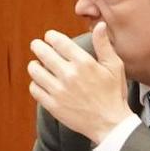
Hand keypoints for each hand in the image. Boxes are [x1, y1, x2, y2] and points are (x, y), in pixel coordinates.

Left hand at [26, 23, 133, 143]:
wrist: (111, 125)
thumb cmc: (114, 94)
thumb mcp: (114, 67)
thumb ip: (104, 45)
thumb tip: (100, 25)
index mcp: (84, 63)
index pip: (57, 41)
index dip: (50, 36)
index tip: (49, 37)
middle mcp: (69, 75)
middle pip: (42, 52)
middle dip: (37, 46)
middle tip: (37, 46)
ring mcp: (60, 91)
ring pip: (34, 70)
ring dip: (34, 65)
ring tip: (38, 65)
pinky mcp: (53, 105)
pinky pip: (35, 89)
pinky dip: (36, 84)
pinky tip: (41, 82)